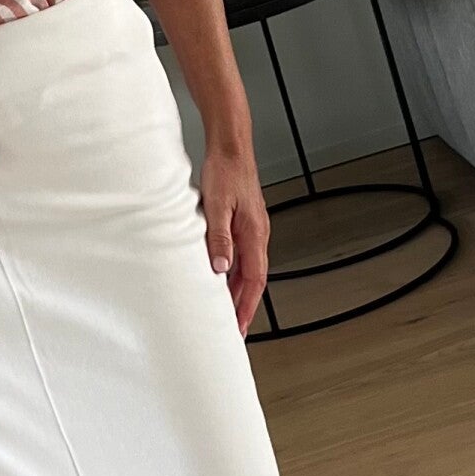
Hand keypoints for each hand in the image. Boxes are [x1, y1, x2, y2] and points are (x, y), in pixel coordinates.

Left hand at [199, 146, 269, 336]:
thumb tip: (220, 268)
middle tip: (233, 328)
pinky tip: (220, 278)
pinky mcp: (243, 223)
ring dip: (236, 291)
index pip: (254, 281)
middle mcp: (257, 234)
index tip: (239, 327)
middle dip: (243, 306)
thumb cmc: (225, 171)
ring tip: (224, 310)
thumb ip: (219, 239)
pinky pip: (241, 256)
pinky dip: (232, 273)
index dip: (246, 306)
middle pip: (253, 280)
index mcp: (254, 234)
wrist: (230, 147)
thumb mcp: (216, 207)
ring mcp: (252, 229)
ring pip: (247, 269)